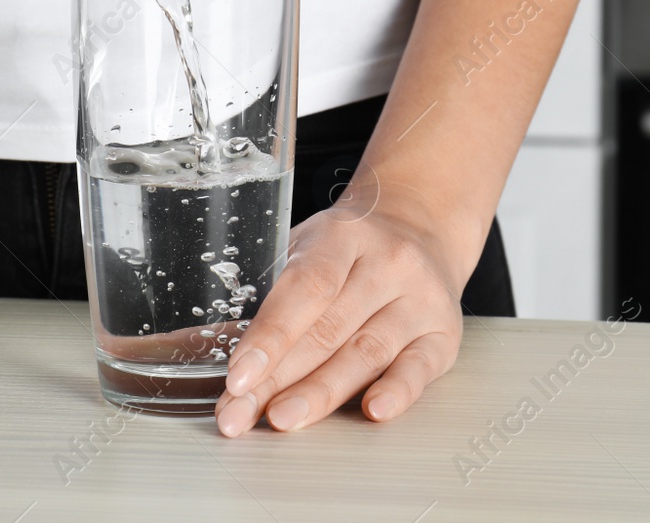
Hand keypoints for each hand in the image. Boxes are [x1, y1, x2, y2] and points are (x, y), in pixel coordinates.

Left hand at [214, 198, 468, 435]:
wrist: (421, 230)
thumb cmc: (347, 249)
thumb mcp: (307, 249)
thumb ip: (271, 294)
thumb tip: (206, 348)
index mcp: (342, 236)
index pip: (304, 288)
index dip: (269, 336)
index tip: (237, 377)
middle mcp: (387, 263)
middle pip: (328, 328)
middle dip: (277, 378)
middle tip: (238, 414)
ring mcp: (420, 298)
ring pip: (366, 352)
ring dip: (321, 393)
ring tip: (282, 420)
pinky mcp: (444, 334)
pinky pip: (419, 367)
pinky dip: (397, 391)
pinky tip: (373, 412)